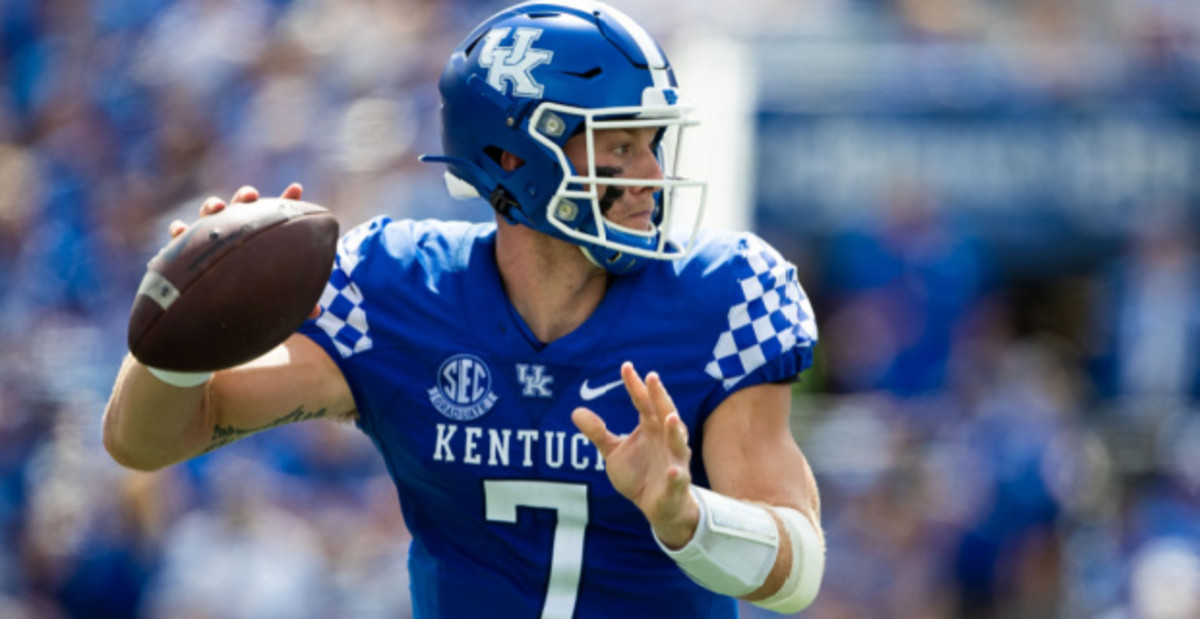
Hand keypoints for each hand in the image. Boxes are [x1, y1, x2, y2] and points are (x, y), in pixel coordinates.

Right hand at [167, 183, 317, 318]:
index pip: (274, 217)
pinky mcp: (185, 252)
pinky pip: (178, 239)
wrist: (215, 312)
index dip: (286, 201)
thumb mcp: (274, 299)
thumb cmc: (251, 298)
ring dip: (211, 207)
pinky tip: (179, 229)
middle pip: (239, 208)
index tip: (297, 188)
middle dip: (244, 198)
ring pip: (208, 216)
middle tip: (251, 195)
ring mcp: (209, 240)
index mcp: (258, 239)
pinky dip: (178, 231)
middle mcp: (233, 234)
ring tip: (216, 207)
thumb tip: (317, 311)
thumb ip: (293, 299)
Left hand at [572, 362, 699, 547]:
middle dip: (660, 397)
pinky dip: (676, 474)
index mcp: (651, 427)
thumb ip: (598, 432)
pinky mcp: (677, 484)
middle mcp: (666, 438)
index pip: (643, 401)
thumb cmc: (639, 474)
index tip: (626, 367)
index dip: (635, 385)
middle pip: (664, 413)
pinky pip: (678, 478)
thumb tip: (575, 411)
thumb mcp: (613, 452)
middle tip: (653, 378)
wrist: (657, 506)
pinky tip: (672, 470)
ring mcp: (675, 460)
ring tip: (671, 417)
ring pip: (678, 442)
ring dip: (675, 431)